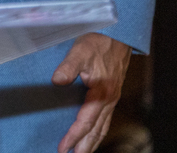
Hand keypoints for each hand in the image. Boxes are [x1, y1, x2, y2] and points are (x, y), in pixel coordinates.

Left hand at [52, 32, 130, 152]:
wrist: (119, 35)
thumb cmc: (99, 42)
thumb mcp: (80, 51)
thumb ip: (68, 66)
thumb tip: (57, 81)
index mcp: (101, 93)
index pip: (86, 122)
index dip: (74, 136)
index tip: (63, 147)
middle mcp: (109, 100)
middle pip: (96, 130)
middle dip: (84, 146)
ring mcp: (112, 98)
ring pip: (102, 127)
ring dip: (92, 142)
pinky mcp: (112, 94)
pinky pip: (106, 119)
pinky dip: (98, 131)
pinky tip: (93, 134)